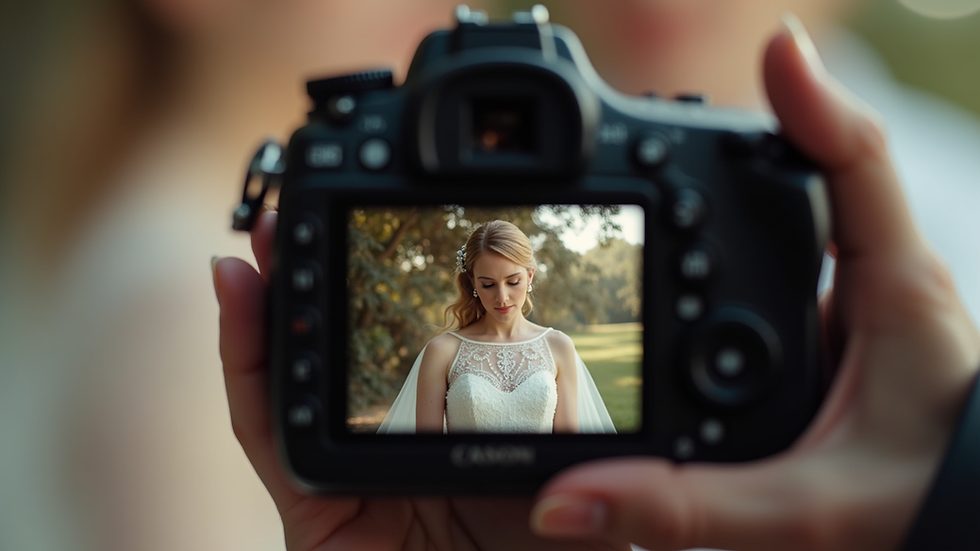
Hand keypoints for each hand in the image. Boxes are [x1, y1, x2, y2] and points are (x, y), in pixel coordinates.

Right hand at [213, 210, 627, 550]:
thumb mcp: (584, 495)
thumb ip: (591, 439)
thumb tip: (584, 359)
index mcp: (450, 445)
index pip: (410, 356)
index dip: (390, 296)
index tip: (384, 232)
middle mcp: (388, 453)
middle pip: (342, 354)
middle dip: (317, 278)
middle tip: (303, 207)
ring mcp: (341, 479)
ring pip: (292, 375)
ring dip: (272, 297)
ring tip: (263, 228)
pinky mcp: (306, 510)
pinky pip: (263, 425)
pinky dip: (243, 355)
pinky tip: (234, 286)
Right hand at [530, 17, 979, 550]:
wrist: (967, 524)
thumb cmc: (930, 503)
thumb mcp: (804, 513)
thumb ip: (689, 509)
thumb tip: (566, 499)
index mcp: (895, 294)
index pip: (858, 167)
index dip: (811, 102)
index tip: (771, 49)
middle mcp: (876, 282)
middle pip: (806, 176)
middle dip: (729, 152)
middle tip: (652, 135)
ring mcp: (852, 302)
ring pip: (786, 225)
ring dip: (725, 204)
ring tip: (645, 184)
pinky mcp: (831, 327)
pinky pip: (773, 271)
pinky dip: (725, 264)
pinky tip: (679, 274)